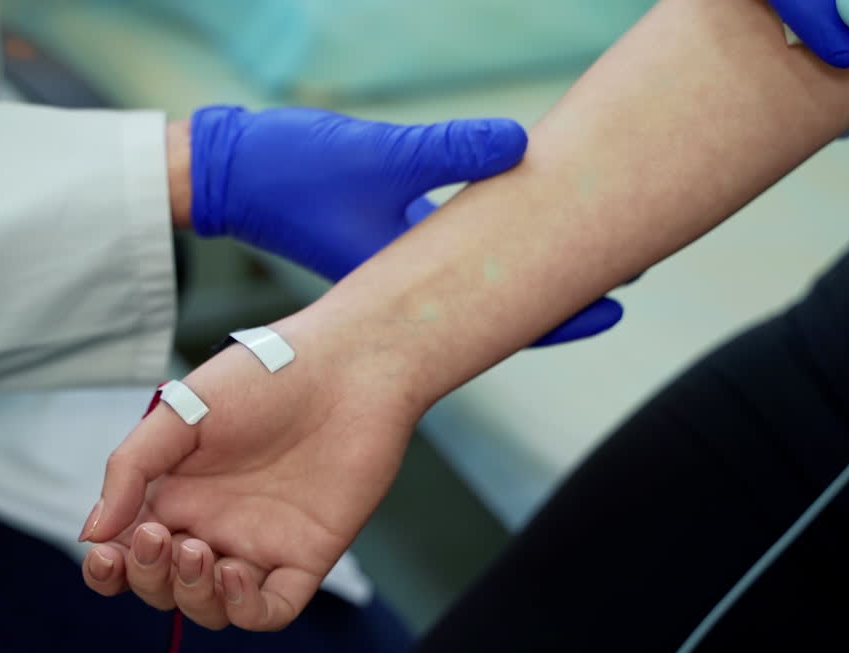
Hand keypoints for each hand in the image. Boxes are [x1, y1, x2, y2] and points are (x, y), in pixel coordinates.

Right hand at [80, 313, 416, 629]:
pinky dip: (244, 608)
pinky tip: (234, 572)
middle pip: (164, 587)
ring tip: (195, 550)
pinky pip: (270, 609)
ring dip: (191, 595)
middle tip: (160, 536)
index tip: (104, 555)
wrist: (346, 366)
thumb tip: (91, 532)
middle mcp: (213, 526)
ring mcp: (259, 545)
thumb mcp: (180, 413)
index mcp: (176, 494)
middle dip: (149, 577)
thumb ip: (131, 469)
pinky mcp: (306, 557)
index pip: (130, 553)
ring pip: (210, 608)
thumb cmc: (263, 377)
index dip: (110, 570)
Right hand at [189, 105, 622, 345]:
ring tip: (580, 243)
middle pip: (499, 296)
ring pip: (478, 273)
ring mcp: (394, 264)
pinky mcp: (381, 237)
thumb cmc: (291, 173)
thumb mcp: (376, 156)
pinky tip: (514, 214)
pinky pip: (453, 248)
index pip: (500, 313)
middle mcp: (405, 291)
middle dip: (557, 284)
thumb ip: (450, 150)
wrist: (225, 174)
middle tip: (623, 268)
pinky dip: (491, 237)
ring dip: (526, 259)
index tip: (620, 304)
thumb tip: (522, 143)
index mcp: (406, 290)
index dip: (564, 313)